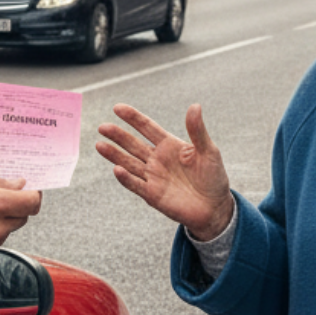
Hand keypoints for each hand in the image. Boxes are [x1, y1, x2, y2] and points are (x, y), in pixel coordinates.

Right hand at [96, 103, 233, 238]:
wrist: (216, 208)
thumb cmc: (214, 177)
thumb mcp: (209, 151)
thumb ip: (198, 130)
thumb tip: (195, 106)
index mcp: (169, 145)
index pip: (147, 127)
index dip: (133, 118)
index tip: (118, 108)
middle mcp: (157, 159)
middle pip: (133, 144)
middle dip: (118, 135)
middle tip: (103, 127)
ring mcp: (153, 177)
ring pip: (129, 163)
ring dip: (114, 155)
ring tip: (99, 144)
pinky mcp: (153, 195)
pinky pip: (136, 185)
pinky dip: (126, 178)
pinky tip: (116, 169)